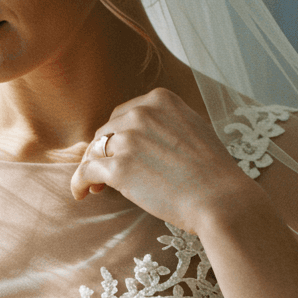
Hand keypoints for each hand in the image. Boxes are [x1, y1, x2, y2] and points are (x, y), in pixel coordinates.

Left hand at [71, 87, 254, 234]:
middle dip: (105, 152)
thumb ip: (169, 126)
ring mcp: (128, 140)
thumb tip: (151, 141)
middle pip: (107, 131)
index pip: (125, 114)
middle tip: (106, 176)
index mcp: (160, 100)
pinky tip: (81, 194)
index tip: (119, 153)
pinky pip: (86, 172)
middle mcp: (140, 113)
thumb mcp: (194, 129)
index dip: (118, 136)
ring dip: (92, 168)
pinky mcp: (118, 168)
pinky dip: (79, 183)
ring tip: (96, 188)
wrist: (219, 197)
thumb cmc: (213, 172)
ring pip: (94, 151)